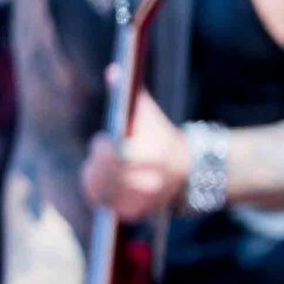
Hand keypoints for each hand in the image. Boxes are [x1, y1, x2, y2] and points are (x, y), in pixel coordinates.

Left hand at [81, 83, 186, 220]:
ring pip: (97, 190)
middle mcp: (147, 182)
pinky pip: (104, 203)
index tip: (104, 141)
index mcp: (150, 156)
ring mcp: (141, 200)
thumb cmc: (161, 136)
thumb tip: (114, 70)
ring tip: (103, 167)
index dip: (101, 148)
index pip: (110, 155)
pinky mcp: (135, 212)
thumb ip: (131, 94)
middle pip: (100, 174)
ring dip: (95, 177)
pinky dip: (102, 193)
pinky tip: (110, 183)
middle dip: (97, 162)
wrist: (188, 172)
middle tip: (102, 154)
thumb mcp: (149, 114)